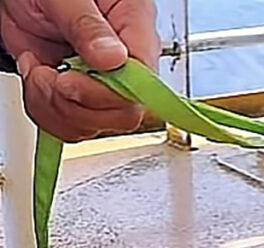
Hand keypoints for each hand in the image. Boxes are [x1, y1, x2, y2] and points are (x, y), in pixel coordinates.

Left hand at [0, 0, 158, 140]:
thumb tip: (114, 59)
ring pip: (95, 125)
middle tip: (51, 76)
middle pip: (124, 114)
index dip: (108, 94)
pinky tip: (37, 76)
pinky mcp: (74, 92)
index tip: (69, 80)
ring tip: (39, 73)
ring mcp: (99, 81)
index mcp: (135, 29)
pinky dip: (43, 109)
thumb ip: (88, 24)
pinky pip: (70, 124)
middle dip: (77, 104)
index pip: (145, 83)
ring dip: (54, 107)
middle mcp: (123, 62)